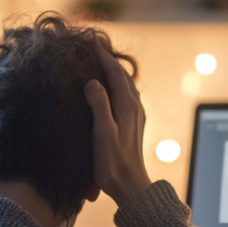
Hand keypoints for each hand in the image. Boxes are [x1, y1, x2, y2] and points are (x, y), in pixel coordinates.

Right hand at [84, 47, 150, 206]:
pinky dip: (117, 86)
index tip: (91, 42)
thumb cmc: (114, 162)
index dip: (104, 56)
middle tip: (94, 49)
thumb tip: (93, 81)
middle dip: (109, 61)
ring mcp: (136, 115)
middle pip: (123, 76)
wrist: (130, 184)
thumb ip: (99, 105)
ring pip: (126, 86)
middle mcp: (135, 107)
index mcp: (127, 106)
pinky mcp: (133, 124)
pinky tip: (110, 90)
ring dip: (114, 73)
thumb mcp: (103, 133)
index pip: (116, 73)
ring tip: (100, 64)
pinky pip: (126, 96)